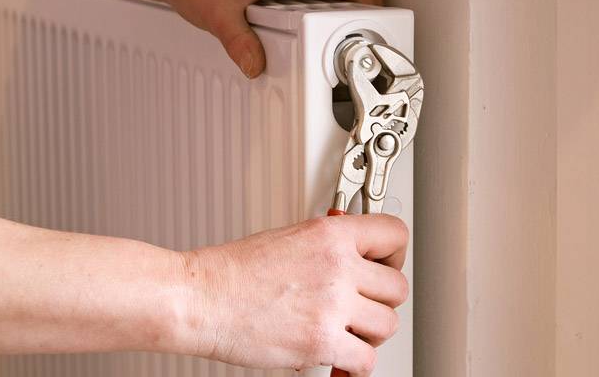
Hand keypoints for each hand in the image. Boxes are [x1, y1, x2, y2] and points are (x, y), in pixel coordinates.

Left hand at [152, 0, 383, 77]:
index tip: (382, 26)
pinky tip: (312, 33)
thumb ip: (242, 46)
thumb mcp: (220, 17)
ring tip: (343, 41)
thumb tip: (259, 66)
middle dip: (364, 10)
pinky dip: (322, 9)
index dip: (374, 3)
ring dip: (344, 10)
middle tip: (366, 39)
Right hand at [177, 214, 408, 375]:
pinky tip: (337, 355)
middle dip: (380, 301)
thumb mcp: (290, 237)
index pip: (395, 235)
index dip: (394, 255)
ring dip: (369, 333)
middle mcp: (337, 266)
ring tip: (346, 331)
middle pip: (397, 288)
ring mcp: (331, 305)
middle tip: (361, 307)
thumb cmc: (234, 271)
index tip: (385, 266)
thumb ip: (330, 246)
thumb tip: (358, 256)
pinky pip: (366, 360)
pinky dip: (354, 363)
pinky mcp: (321, 342)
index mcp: (331, 235)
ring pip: (388, 325)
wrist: (201, 299)